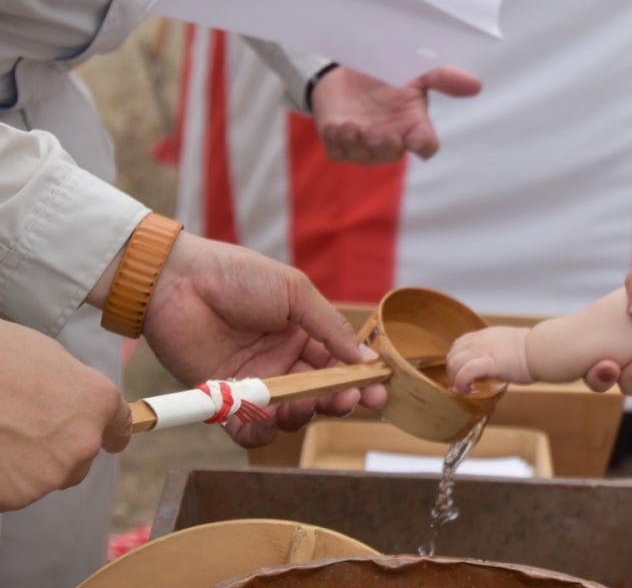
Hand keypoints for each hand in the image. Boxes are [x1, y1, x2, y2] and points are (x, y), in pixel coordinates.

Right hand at [0, 321, 129, 510]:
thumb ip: (70, 385)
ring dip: (28, 464)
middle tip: (22, 426)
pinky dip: (4, 479)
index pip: (119, 426)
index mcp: (97, 400)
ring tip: (0, 434)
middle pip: (80, 457)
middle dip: (58, 447)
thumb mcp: (45, 357)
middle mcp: (83, 441)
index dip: (111, 431)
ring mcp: (50, 473)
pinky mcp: (17, 496)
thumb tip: (73, 396)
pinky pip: (15, 491)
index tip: (111, 439)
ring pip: (46, 476)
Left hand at [136, 232, 386, 446]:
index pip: (340, 365)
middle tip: (346, 400)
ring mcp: (256, 383)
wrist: (179, 282)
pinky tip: (269, 421)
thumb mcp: (295, 292)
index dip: (359, 379)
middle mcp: (284, 362)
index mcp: (305, 334)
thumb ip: (330, 326)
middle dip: (338, 400)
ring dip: (302, 415)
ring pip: (290, 414)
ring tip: (302, 405)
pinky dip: (261, 432)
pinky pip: (248, 429)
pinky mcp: (225, 400)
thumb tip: (367, 357)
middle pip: (320, 394)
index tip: (376, 390)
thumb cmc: (238, 276)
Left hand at [310, 65, 482, 162]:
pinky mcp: (339, 143)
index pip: (426, 145)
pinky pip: (339, 151)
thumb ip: (443, 77)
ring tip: (351, 125)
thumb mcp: (415, 71)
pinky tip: (337, 126)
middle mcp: (390, 139)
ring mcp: (364, 144)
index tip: (416, 140)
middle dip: (384, 145)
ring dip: (358, 142)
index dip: (423, 146)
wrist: (346, 69)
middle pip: (392, 154)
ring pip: (363, 154)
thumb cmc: (387, 74)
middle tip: (377, 132)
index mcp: (413, 125)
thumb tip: (476, 85)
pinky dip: (339, 141)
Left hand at [446, 326, 530, 393]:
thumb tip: (492, 369)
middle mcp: (480, 340)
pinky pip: (465, 372)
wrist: (543, 349)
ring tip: (464, 389)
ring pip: (454, 362)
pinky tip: (467, 391)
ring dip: (455, 378)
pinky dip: (462, 382)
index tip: (462, 373)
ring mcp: (483, 350)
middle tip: (462, 385)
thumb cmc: (533, 351)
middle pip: (453, 354)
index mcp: (486, 335)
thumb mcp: (509, 347)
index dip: (457, 360)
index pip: (460, 344)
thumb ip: (496, 354)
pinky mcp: (488, 362)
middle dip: (453, 371)